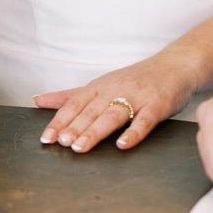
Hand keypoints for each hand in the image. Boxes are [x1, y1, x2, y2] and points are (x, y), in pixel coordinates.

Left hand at [34, 52, 198, 152]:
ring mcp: (136, 97)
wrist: (176, 65)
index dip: (59, 121)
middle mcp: (114, 90)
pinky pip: (145, 120)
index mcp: (98, 87)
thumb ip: (69, 96)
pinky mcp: (158, 104)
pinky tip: (122, 144)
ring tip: (81, 146)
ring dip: (95, 131)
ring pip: (112, 115)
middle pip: (90, 111)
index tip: (46, 137)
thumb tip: (36, 100)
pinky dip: (134, 132)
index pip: (73, 105)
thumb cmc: (135, 79)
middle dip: (74, 128)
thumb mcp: (99, 84)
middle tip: (61, 143)